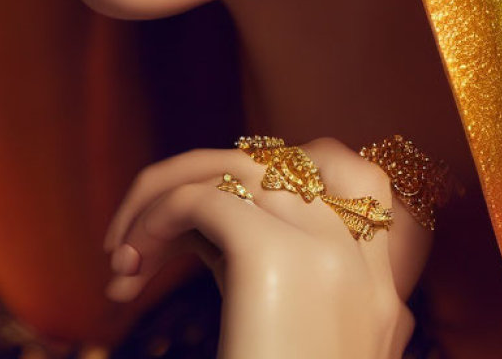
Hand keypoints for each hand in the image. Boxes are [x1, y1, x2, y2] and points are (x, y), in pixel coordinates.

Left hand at [103, 138, 431, 358]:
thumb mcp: (283, 346)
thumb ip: (263, 293)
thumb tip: (197, 231)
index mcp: (377, 298)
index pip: (355, 180)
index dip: (275, 177)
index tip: (209, 219)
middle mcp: (361, 265)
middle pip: (285, 161)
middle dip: (205, 178)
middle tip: (149, 231)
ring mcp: (326, 255)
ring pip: (238, 166)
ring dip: (167, 192)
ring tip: (124, 248)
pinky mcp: (275, 256)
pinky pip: (202, 197)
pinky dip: (153, 219)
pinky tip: (126, 269)